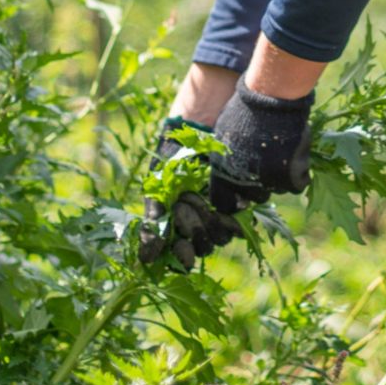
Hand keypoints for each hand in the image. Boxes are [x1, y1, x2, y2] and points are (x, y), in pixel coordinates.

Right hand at [135, 117, 241, 270]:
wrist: (199, 126)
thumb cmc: (173, 154)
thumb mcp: (158, 185)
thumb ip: (154, 220)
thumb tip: (147, 258)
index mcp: (176, 223)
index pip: (180, 254)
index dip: (182, 257)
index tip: (183, 250)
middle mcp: (199, 222)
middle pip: (201, 247)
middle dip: (194, 231)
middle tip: (184, 203)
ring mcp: (219, 213)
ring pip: (219, 238)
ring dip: (209, 224)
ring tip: (196, 196)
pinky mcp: (238, 202)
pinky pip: (237, 224)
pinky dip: (231, 220)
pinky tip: (224, 208)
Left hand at [205, 83, 313, 212]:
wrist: (270, 99)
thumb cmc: (244, 112)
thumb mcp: (222, 134)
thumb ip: (223, 158)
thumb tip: (224, 173)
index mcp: (225, 174)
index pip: (224, 202)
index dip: (232, 199)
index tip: (240, 192)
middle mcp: (247, 182)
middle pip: (255, 197)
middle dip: (259, 185)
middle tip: (265, 164)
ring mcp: (271, 181)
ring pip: (277, 190)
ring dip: (279, 177)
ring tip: (280, 153)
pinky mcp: (293, 176)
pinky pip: (297, 185)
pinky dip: (298, 174)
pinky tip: (294, 156)